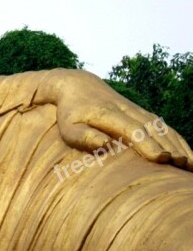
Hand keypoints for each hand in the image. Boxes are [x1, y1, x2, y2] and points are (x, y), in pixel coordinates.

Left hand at [42, 70, 192, 170]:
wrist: (79, 86)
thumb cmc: (71, 113)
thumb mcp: (69, 127)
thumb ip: (83, 137)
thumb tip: (104, 146)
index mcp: (109, 115)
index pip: (132, 130)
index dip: (147, 144)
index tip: (160, 158)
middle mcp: (128, 111)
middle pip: (153, 130)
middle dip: (170, 147)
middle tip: (183, 165)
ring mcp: (138, 111)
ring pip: (162, 128)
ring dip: (179, 145)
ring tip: (192, 165)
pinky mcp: (143, 114)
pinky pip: (164, 127)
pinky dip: (178, 140)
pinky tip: (188, 156)